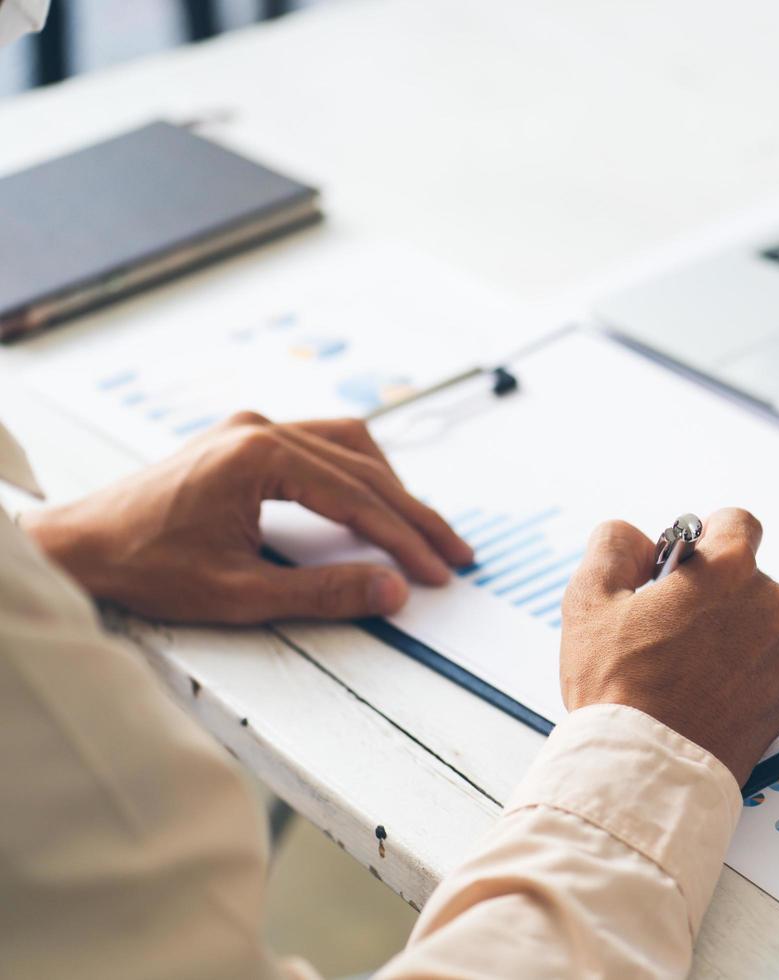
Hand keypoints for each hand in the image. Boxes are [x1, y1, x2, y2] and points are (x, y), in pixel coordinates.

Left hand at [21, 411, 472, 623]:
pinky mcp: (242, 440)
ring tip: (420, 530)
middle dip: (413, 515)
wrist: (74, 547)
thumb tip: (390, 591)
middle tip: (452, 553)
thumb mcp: (238, 594)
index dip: (405, 540)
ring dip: (390, 486)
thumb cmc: (140, 566)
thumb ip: (322, 593)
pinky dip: (357, 473)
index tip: (437, 571)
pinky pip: (321, 444)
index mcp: (258, 456)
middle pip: (364, 468)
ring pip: (349, 445)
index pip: (358, 498)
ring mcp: (249, 430)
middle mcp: (258, 430)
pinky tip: (371, 499)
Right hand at [559, 508, 778, 783]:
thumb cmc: (617, 686)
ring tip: (680, 667)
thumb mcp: (590, 598)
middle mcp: (771, 607)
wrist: (645, 771)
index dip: (706, 537)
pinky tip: (698, 696)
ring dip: (730, 636)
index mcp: (732, 569)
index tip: (683, 563)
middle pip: (747, 580)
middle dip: (713, 593)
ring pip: (759, 628)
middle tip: (667, 624)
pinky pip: (764, 673)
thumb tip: (634, 538)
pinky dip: (740, 678)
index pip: (738, 522)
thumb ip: (613, 546)